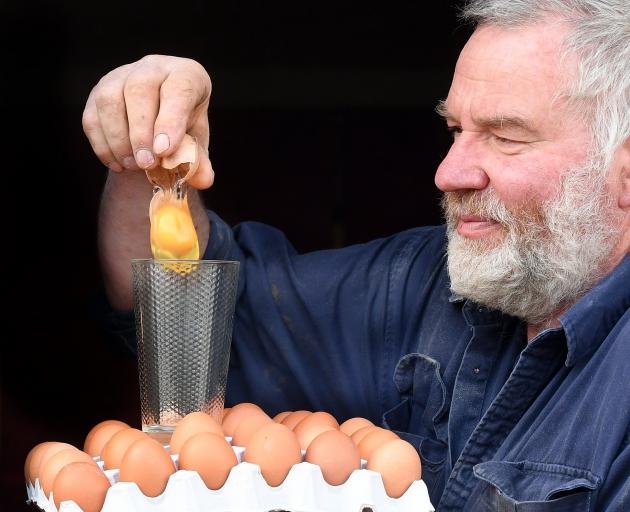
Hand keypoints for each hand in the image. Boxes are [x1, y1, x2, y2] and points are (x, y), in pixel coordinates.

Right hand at [82, 55, 213, 188]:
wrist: (159, 123)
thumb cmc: (183, 128)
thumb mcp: (197, 142)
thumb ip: (200, 160)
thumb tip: (204, 180)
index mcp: (186, 75)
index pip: (179, 89)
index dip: (170, 120)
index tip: (164, 151)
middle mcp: (152, 68)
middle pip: (139, 90)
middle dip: (140, 133)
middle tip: (146, 164)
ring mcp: (120, 76)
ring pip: (110, 100)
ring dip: (119, 139)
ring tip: (133, 165)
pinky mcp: (98, 92)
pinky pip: (92, 117)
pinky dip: (102, 145)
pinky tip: (118, 164)